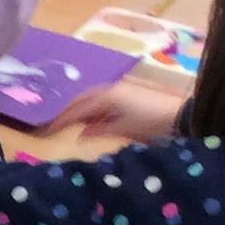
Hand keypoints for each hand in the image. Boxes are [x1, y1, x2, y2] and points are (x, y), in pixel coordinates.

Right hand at [61, 77, 183, 143]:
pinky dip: (91, 108)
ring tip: (69, 122)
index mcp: (106, 97)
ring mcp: (118, 90)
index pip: (77, 109)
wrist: (178, 116)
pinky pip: (101, 99)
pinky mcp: (126, 94)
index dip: (61, 120)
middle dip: (66, 111)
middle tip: (53, 124)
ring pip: (90, 97)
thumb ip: (99, 130)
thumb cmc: (149, 122)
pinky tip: (90, 118)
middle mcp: (110, 90)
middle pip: (81, 99)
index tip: (46, 131)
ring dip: (78, 108)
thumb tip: (80, 135)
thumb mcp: (122, 128)